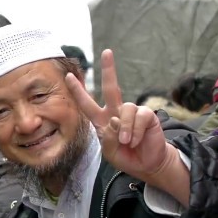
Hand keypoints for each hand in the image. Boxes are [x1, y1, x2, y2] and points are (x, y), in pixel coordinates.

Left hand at [66, 49, 189, 205]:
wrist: (148, 165)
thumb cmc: (126, 157)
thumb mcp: (110, 152)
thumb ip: (108, 138)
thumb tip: (114, 120)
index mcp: (102, 121)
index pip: (87, 103)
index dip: (78, 91)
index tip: (69, 76)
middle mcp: (115, 113)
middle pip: (111, 87)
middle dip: (109, 70)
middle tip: (106, 52)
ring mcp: (131, 113)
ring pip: (125, 110)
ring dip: (125, 129)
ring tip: (128, 142)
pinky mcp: (147, 116)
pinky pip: (139, 117)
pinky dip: (136, 131)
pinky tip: (137, 140)